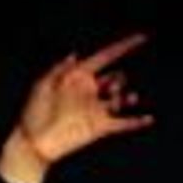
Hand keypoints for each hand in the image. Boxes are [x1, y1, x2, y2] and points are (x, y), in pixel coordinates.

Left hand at [0, 32, 153, 182]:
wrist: (33, 143)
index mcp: (78, 77)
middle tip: (110, 88)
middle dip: (118, 80)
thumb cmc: (33, 114)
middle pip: (115, 78)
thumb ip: (59, 69)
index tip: (142, 38)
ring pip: (120, 98)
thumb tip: (74, 55)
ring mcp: (96, 109)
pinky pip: (122, 123)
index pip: (105, 57)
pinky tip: (149, 119)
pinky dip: (136, 121)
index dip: (124, 47)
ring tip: (121, 99)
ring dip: (126, 97)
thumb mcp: (42, 86)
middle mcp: (90, 91)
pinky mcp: (99, 128)